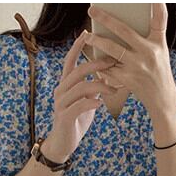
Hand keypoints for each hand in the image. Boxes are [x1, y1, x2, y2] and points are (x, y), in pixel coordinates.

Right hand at [41, 30, 117, 161]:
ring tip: (115, 89)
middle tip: (113, 62)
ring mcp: (61, 104)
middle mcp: (60, 91)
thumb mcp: (86, 100)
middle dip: (96, 65)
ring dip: (99, 85)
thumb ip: (93, 87)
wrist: (63, 143)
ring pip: (80, 88)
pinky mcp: (65, 117)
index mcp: (65, 85)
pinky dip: (92, 102)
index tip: (87, 33)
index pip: (70, 61)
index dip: (77, 46)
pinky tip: (102, 103)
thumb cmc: (76, 120)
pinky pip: (79, 105)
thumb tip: (108, 73)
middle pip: (77, 71)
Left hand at [84, 3, 175, 120]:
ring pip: (112, 50)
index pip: (159, 20)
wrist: (162, 99)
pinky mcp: (127, 79)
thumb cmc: (158, 70)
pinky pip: (109, 67)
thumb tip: (127, 20)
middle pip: (124, 31)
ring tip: (87, 36)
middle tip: (92, 10)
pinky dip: (100, 62)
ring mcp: (137, 66)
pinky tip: (92, 57)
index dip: (157, 6)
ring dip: (97, 42)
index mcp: (158, 43)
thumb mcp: (160, 50)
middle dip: (106, 19)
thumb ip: (148, 34)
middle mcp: (148, 52)